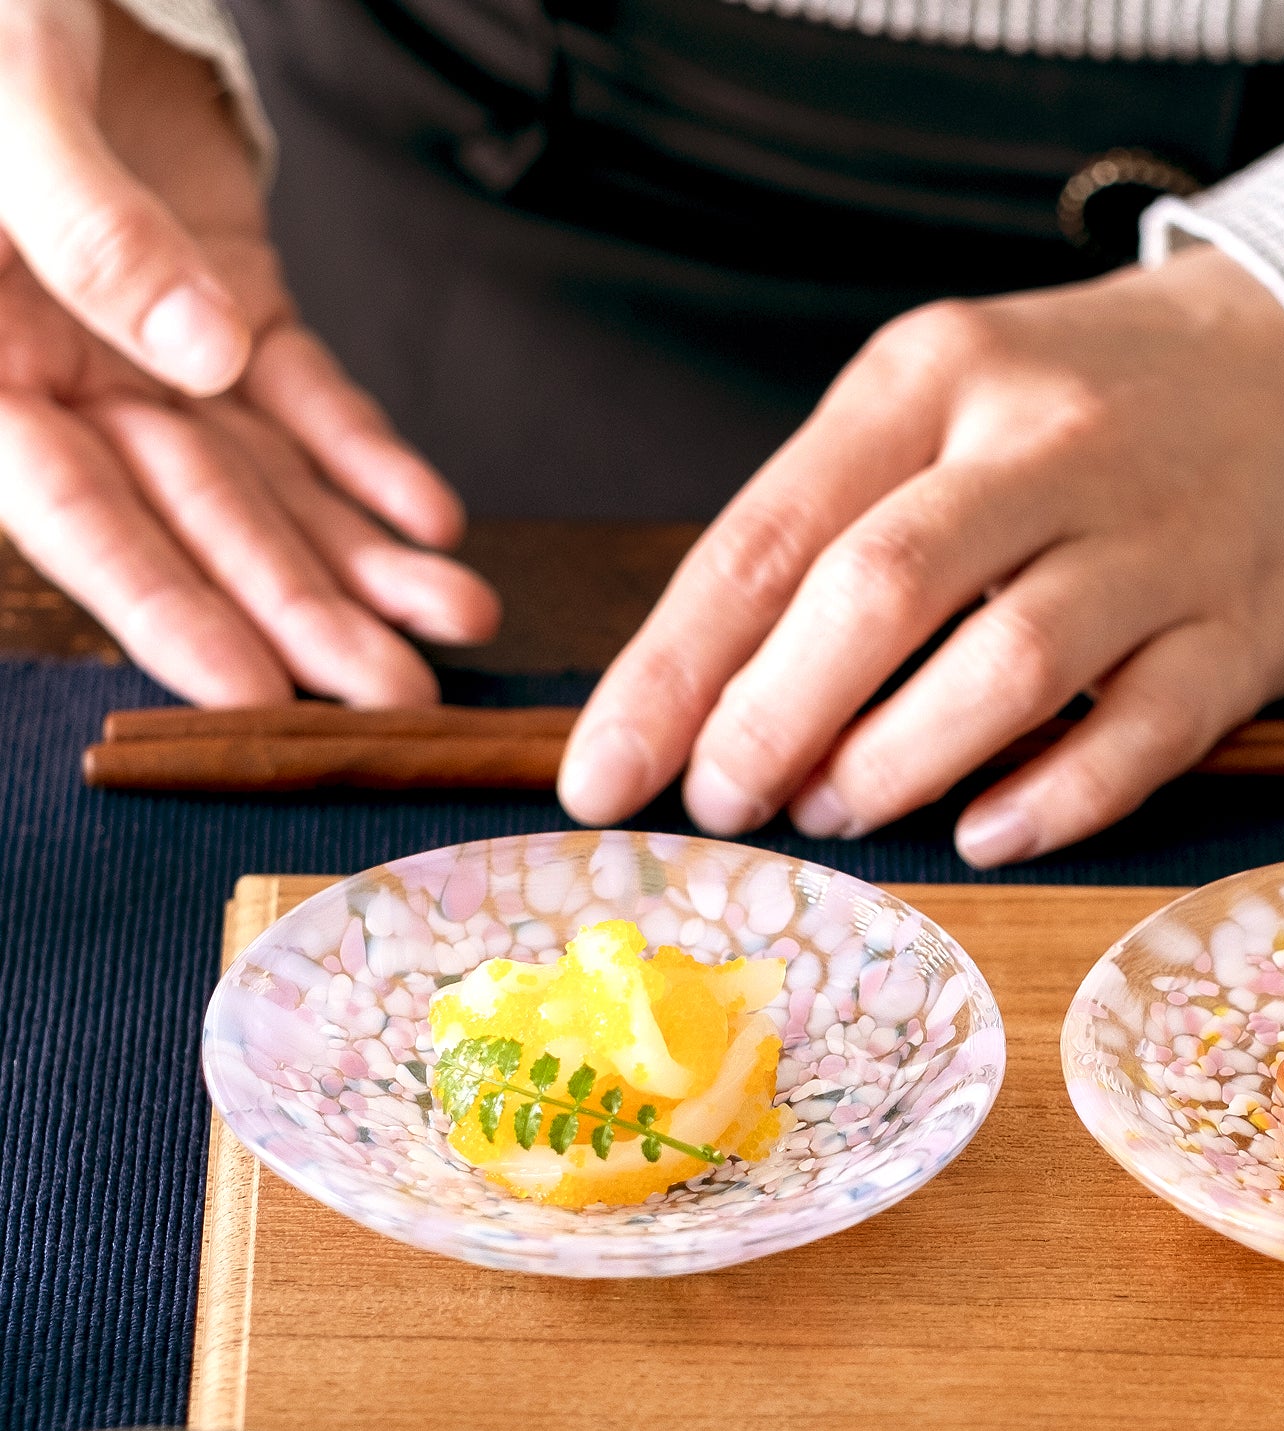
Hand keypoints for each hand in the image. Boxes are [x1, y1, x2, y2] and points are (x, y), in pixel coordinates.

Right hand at [0, 0, 497, 703]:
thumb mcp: (9, 102)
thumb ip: (87, 230)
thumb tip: (198, 358)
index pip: (76, 519)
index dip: (166, 611)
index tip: (255, 694)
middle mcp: (70, 380)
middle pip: (200, 526)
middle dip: (303, 616)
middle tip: (399, 698)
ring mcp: (160, 351)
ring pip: (270, 484)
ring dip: (364, 560)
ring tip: (461, 620)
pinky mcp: (236, 307)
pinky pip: (312, 402)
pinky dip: (373, 459)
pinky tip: (436, 522)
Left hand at [559, 244, 1283, 864]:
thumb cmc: (1089, 408)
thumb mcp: (947, 404)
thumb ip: (840, 526)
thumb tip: (712, 702)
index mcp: (934, 377)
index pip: (770, 537)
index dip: (671, 674)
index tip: (603, 779)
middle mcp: (1044, 443)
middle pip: (877, 592)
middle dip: (771, 721)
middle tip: (723, 804)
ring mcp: (1156, 536)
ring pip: (1009, 662)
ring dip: (898, 761)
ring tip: (838, 812)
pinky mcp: (1243, 626)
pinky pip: (1143, 730)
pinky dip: (1055, 798)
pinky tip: (986, 833)